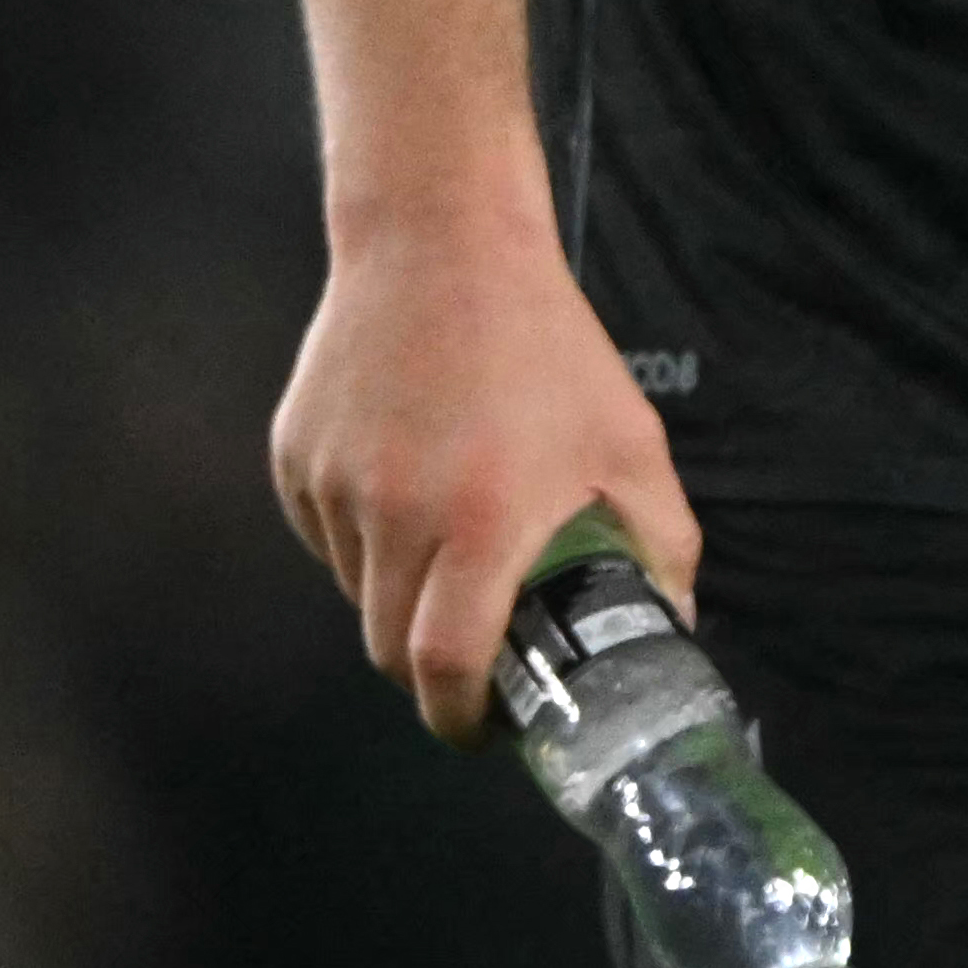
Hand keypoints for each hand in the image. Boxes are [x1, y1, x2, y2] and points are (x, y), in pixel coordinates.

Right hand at [268, 207, 700, 739]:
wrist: (440, 241)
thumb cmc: (546, 345)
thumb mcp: (628, 440)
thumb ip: (660, 541)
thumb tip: (673, 624)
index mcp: (480, 522)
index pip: (444, 666)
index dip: (458, 717)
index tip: (481, 727)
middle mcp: (393, 514)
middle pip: (387, 648)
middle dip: (427, 670)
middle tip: (471, 652)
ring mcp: (332, 486)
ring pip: (352, 590)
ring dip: (394, 595)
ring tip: (445, 545)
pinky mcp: (293, 458)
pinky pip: (322, 534)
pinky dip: (359, 541)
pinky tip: (404, 488)